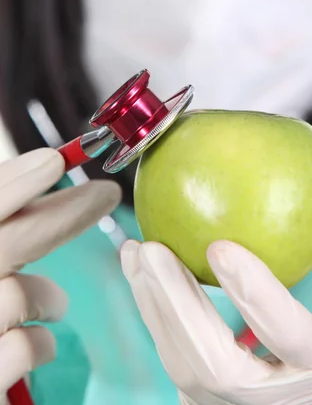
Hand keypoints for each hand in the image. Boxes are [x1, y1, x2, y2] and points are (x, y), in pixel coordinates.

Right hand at [0, 148, 120, 394]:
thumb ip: (9, 219)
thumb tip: (47, 164)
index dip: (14, 182)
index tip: (55, 160)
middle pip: (5, 241)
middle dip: (63, 214)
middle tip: (107, 193)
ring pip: (21, 295)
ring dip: (49, 297)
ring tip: (52, 306)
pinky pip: (27, 346)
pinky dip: (40, 343)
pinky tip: (35, 344)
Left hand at [121, 175, 311, 404]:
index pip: (287, 334)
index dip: (253, 294)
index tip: (219, 245)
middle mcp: (278, 401)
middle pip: (214, 364)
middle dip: (175, 304)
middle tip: (150, 248)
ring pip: (184, 366)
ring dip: (152, 306)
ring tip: (136, 251)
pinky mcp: (212, 401)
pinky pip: (177, 359)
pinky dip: (155, 314)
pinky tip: (143, 272)